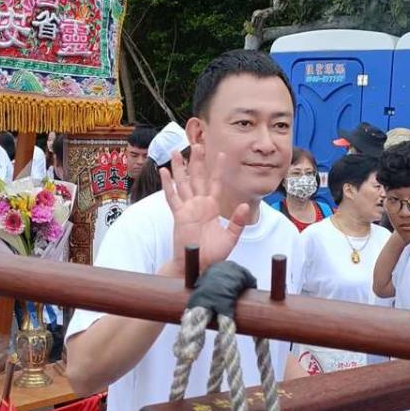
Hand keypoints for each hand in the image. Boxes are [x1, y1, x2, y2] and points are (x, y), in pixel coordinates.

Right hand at [160, 145, 250, 274]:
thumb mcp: (231, 237)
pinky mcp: (179, 215)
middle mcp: (199, 204)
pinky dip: (167, 184)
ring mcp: (187, 208)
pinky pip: (172, 197)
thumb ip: (238, 222)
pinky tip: (164, 171)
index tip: (221, 153)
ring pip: (183, 183)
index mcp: (212, 207)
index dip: (217, 168)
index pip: (215, 182)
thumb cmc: (214, 255)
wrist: (199, 266)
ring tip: (177, 152)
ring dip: (180, 168)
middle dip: (197, 161)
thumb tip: (246, 205)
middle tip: (197, 144)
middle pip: (197, 177)